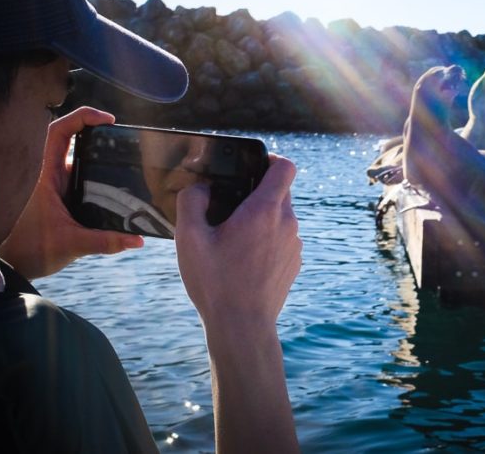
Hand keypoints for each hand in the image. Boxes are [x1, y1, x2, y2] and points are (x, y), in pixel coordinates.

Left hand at [0, 107, 143, 279]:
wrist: (12, 264)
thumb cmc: (31, 250)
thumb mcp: (72, 244)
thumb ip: (106, 241)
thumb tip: (137, 241)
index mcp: (44, 175)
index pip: (59, 131)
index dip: (83, 117)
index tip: (109, 120)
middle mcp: (47, 174)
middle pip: (69, 136)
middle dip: (94, 130)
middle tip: (120, 134)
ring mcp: (52, 183)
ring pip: (73, 154)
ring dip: (94, 150)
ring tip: (122, 153)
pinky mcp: (57, 194)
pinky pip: (75, 171)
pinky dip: (92, 168)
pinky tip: (110, 178)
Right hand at [174, 153, 301, 331]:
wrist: (242, 326)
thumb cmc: (215, 282)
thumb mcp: (189, 239)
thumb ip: (191, 202)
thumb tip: (199, 187)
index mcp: (265, 210)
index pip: (285, 167)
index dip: (272, 159)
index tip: (254, 164)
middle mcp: (287, 223)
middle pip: (281, 191)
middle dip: (257, 191)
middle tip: (230, 204)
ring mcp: (294, 244)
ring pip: (281, 216)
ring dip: (261, 218)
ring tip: (233, 236)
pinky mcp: (294, 262)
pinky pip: (283, 238)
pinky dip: (267, 239)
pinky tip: (244, 257)